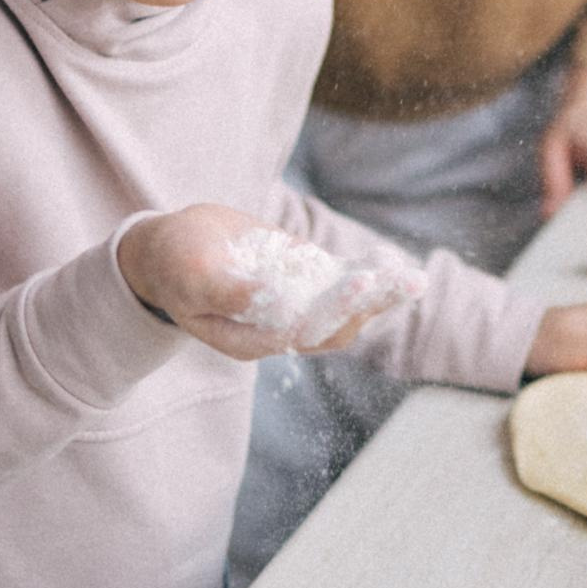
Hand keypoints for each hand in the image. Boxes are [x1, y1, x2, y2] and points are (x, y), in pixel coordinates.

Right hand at [117, 204, 420, 360]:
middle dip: (373, 305)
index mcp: (250, 338)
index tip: (358, 282)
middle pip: (334, 327)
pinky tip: (394, 264)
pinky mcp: (300, 281)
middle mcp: (277, 329)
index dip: (334, 310)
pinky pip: (339, 284)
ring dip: (381, 296)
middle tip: (408, 283)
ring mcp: (293, 306)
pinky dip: (367, 276)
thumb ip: (229, 291)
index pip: (302, 332)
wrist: (171, 249)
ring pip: (344, 310)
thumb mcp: (192, 274)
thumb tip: (275, 299)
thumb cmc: (175, 263)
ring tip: (415, 280)